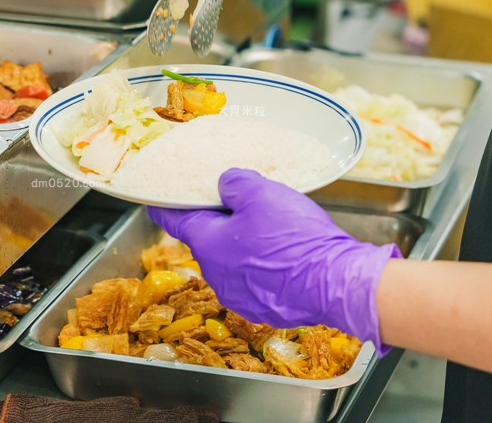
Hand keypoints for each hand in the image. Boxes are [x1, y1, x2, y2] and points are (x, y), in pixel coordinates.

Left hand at [147, 168, 399, 355]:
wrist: (336, 282)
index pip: (175, 222)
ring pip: (233, 261)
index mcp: (208, 246)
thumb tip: (226, 185)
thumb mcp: (261, 193)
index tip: (155, 202)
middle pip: (209, 241)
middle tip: (239, 205)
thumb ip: (234, 184)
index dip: (165, 208)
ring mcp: (240, 296)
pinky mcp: (265, 307)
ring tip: (270, 228)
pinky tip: (284, 253)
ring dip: (243, 245)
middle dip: (219, 223)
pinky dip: (263, 265)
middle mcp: (217, 275)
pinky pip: (257, 279)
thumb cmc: (294, 237)